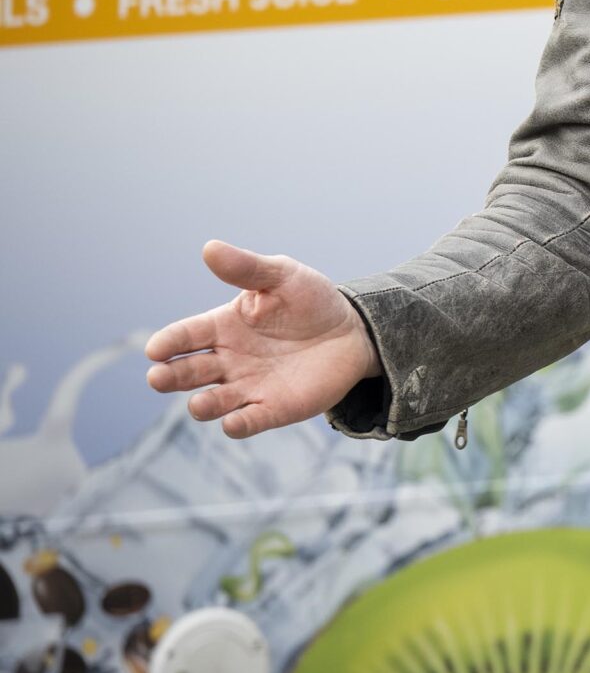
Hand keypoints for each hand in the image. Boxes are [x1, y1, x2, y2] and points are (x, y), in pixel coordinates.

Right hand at [143, 242, 381, 439]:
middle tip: (158, 378)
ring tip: (199, 404)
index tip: (155, 349)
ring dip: (203, 405)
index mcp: (222, 326)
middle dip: (170, 377)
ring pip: (214, 401)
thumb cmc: (310, 301)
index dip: (168, 342)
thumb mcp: (282, 276)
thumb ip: (248, 268)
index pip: (185, 336)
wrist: (352, 331)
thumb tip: (210, 248)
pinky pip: (250, 420)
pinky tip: (234, 423)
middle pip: (189, 372)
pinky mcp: (274, 408)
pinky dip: (239, 424)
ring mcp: (248, 386)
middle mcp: (227, 360)